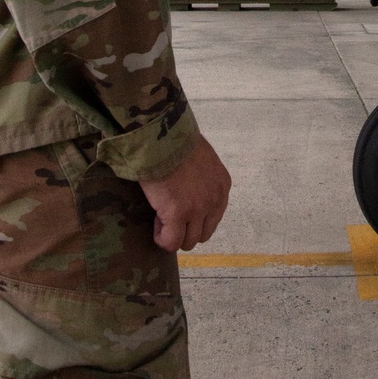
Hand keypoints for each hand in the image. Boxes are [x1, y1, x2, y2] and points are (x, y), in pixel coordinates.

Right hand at [139, 135, 230, 251]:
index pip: (213, 217)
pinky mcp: (177, 214)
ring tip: (161, 218)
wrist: (163, 136)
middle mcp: (215, 200)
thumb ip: (202, 179)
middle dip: (185, 229)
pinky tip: (155, 226)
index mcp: (222, 185)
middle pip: (203, 233)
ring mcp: (197, 209)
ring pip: (188, 241)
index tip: (179, 208)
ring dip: (174, 234)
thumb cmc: (177, 141)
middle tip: (169, 215)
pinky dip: (162, 239)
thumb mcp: (202, 159)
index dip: (194, 217)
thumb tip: (190, 191)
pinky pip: (171, 242)